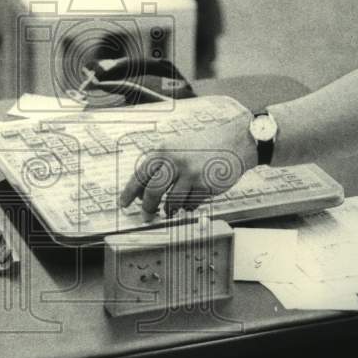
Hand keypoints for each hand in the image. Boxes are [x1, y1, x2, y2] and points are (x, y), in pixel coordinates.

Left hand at [118, 102, 257, 215]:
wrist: (234, 142)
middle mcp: (174, 161)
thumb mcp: (177, 148)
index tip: (124, 204)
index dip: (129, 192)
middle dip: (148, 208)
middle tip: (147, 216)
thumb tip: (143, 193)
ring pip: (171, 202)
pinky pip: (189, 204)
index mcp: (163, 151)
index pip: (140, 175)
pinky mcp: (204, 186)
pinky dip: (188, 206)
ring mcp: (190, 174)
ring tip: (171, 209)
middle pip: (152, 192)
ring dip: (170, 210)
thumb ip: (160, 167)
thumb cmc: (204, 146)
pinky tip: (192, 198)